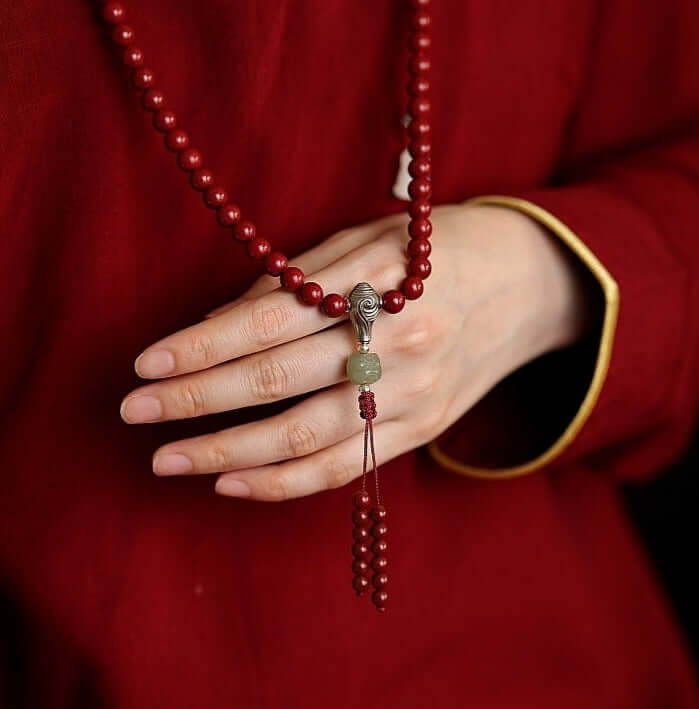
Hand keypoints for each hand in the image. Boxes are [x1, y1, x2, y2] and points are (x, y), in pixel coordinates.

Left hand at [119, 204, 594, 500]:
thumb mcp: (371, 237)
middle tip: (136, 413)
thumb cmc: (437, 250)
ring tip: (169, 459)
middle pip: (278, 382)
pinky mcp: (423, 430)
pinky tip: (231, 482)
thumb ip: (299, 277)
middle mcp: (399, 344)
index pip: (271, 320)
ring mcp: (414, 396)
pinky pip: (344, 469)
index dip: (203, 347)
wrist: (526, 286)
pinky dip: (282, 482)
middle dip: (198, 400)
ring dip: (227, 453)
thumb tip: (220, 324)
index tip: (146, 365)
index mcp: (382, 280)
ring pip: (305, 438)